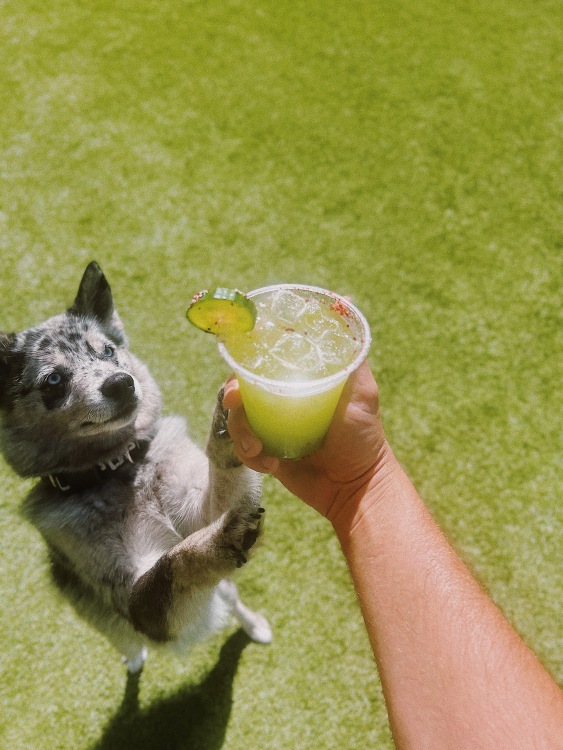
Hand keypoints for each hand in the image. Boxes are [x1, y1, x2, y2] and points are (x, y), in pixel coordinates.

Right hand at [223, 359, 387, 518]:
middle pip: (240, 389)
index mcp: (297, 381)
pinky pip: (243, 451)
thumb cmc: (364, 435)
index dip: (245, 363)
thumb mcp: (362, 390)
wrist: (357, 486)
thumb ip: (353, 360)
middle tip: (234, 403)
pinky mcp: (265, 455)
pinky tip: (271, 464)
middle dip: (231, 395)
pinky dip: (250, 456)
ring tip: (259, 448)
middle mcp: (280, 401)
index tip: (241, 370)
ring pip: (236, 420)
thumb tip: (348, 313)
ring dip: (240, 432)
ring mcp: (271, 429)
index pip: (262, 363)